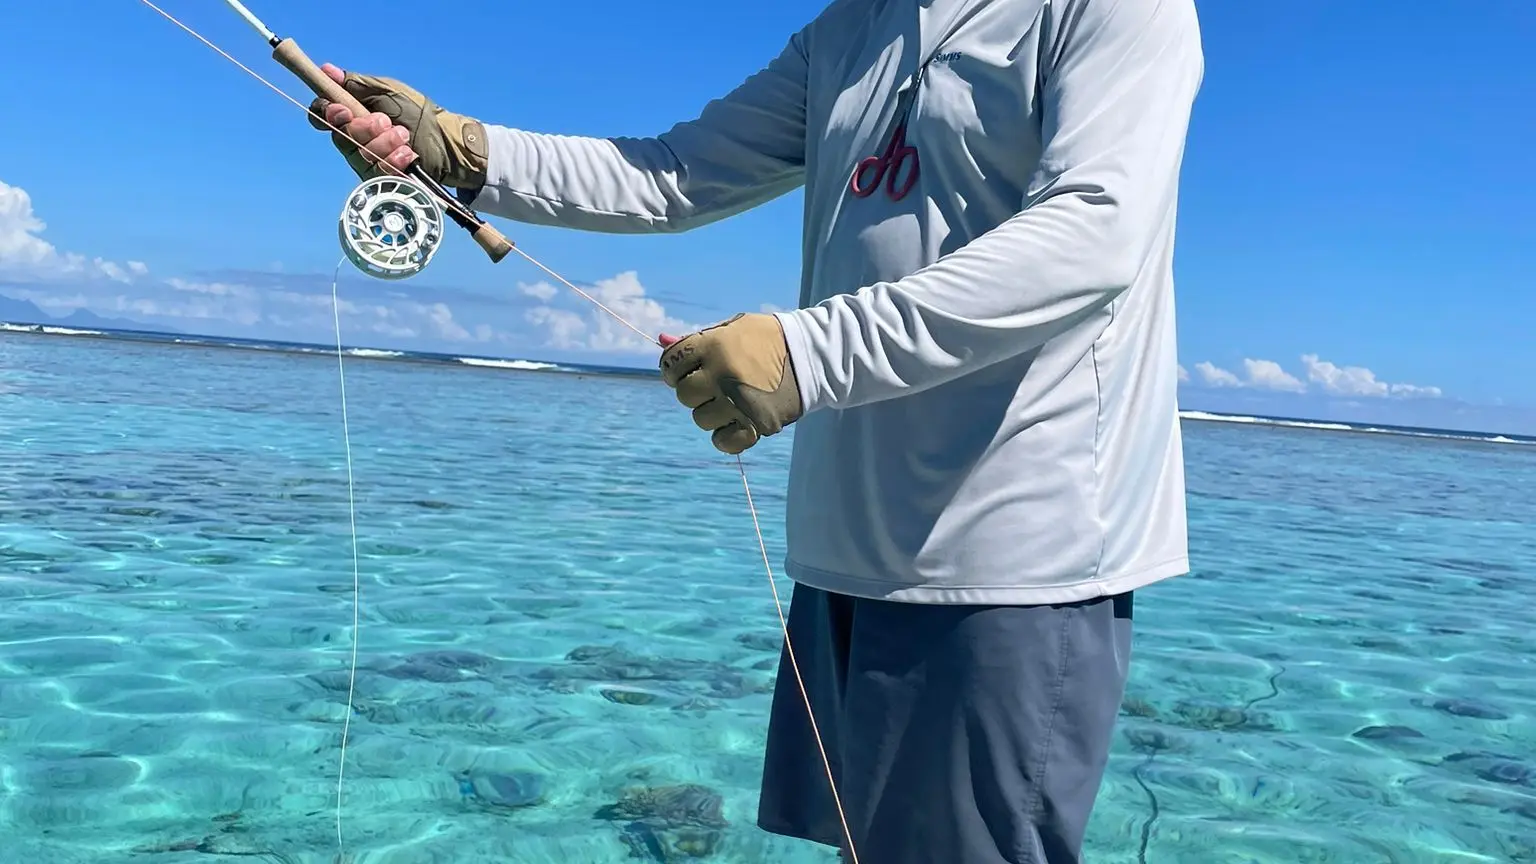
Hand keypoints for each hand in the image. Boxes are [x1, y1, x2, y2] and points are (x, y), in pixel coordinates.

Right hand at [307, 64, 488, 189]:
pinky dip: (392, 162)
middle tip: (387, 122)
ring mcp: (368, 162)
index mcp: (353, 116)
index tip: (343, 110)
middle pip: (341, 138)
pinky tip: (407, 154)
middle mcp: (356, 140)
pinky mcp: (382, 180)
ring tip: (404, 136)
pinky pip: (376, 174)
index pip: (323, 116)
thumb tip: (327, 70)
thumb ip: (358, 85)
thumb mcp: (389, 92)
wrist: (448, 142)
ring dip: (383, 144)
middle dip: (365, 128)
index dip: (328, 114)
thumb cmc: (419, 114)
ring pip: (359, 157)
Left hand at [658, 314, 802, 454]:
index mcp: (714, 346)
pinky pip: (723, 442)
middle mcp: (722, 375)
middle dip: (694, 391)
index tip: (686, 371)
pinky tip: (735, 423)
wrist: (813, 356)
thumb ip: (697, 339)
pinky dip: (725, 437)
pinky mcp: (756, 425)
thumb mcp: (734, 328)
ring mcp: (738, 403)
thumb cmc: (767, 339)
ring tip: (730, 400)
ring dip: (712, 412)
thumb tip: (661, 341)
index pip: (671, 364)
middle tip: (713, 385)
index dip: (674, 368)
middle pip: (684, 395)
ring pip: (701, 419)